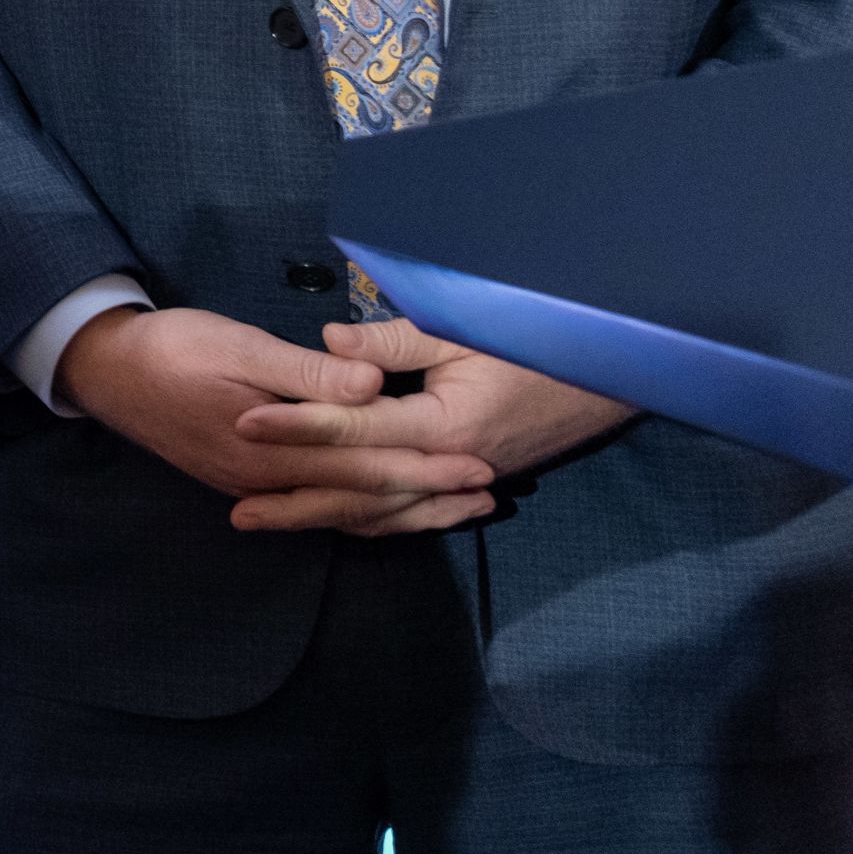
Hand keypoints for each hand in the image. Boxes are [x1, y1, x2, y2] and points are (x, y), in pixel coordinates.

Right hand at [55, 303, 492, 531]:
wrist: (106, 371)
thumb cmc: (173, 349)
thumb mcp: (238, 346)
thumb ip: (306, 373)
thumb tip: (371, 384)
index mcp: (274, 448)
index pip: (366, 464)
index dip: (425, 466)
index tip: (477, 465)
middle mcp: (270, 480)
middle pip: (363, 498)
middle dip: (429, 496)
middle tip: (487, 494)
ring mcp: (256, 487)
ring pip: (343, 511)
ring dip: (403, 511)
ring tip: (454, 510)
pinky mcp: (246, 482)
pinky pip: (317, 509)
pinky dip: (359, 513)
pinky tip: (382, 511)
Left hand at [226, 317, 635, 532]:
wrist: (615, 373)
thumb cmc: (537, 340)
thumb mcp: (463, 331)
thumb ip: (394, 343)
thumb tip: (330, 344)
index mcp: (444, 424)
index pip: (355, 428)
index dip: (297, 424)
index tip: (244, 421)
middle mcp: (451, 464)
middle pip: (361, 489)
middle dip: (298, 497)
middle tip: (238, 508)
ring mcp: (465, 479)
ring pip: (386, 511)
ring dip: (327, 517)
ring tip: (270, 521)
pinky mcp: (475, 480)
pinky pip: (415, 512)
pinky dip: (374, 520)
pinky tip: (338, 523)